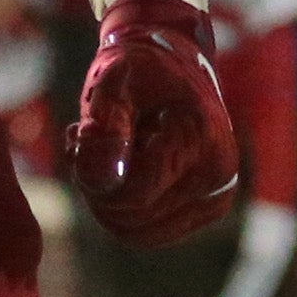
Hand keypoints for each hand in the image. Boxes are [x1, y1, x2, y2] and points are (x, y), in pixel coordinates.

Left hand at [66, 0, 239, 246]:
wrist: (174, 62)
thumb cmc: (138, 69)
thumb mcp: (112, 81)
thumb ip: (103, 128)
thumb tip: (101, 181)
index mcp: (199, 136)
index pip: (134, 193)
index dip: (91, 174)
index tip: (77, 135)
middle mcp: (219, 172)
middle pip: (132, 218)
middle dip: (96, 187)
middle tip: (86, 140)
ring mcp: (218, 195)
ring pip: (137, 233)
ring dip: (107, 198)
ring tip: (106, 153)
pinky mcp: (209, 209)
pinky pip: (149, 233)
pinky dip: (124, 208)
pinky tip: (121, 170)